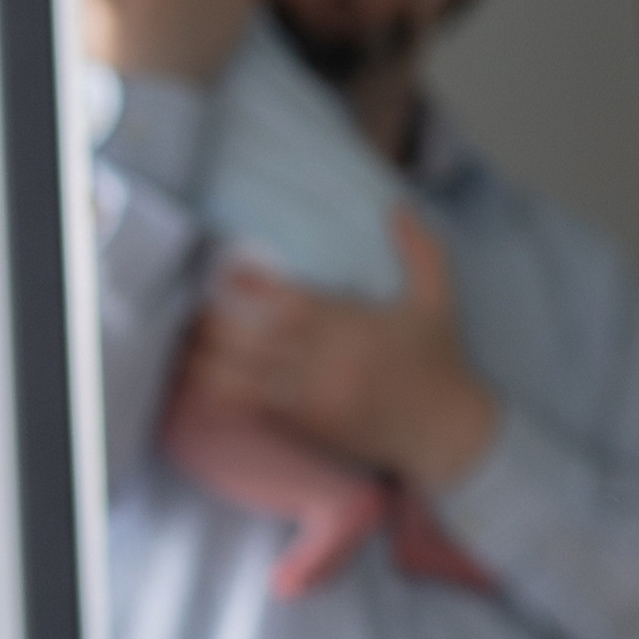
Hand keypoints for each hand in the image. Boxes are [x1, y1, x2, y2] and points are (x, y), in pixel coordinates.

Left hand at [176, 214, 499, 489]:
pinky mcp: (311, 431)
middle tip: (198, 311)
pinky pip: (259, 413)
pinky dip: (230, 400)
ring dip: (215, 364)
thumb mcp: (440, 298)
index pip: (293, 301)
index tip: (229, 272)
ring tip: (192, 349)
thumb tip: (398, 207)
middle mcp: (331, 363)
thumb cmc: (440, 359)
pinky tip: (206, 387)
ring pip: (250, 380)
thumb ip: (422, 250)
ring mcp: (318, 401)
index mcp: (356, 326)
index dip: (255, 285)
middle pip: (260, 340)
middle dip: (221, 324)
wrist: (446, 430)